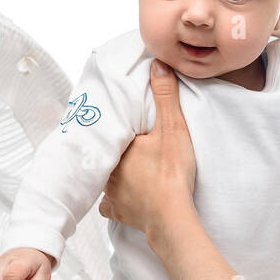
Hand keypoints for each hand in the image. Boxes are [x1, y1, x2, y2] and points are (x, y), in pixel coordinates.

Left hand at [98, 59, 196, 237]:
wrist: (170, 216)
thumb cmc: (171, 171)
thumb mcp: (173, 127)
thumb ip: (164, 95)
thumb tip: (156, 64)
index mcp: (118, 145)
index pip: (112, 131)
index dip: (119, 128)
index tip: (125, 126)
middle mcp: (107, 168)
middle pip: (109, 154)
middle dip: (116, 151)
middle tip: (128, 148)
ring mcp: (109, 192)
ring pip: (106, 178)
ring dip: (116, 175)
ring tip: (129, 173)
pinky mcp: (117, 212)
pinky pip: (111, 205)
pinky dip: (117, 202)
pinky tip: (126, 199)